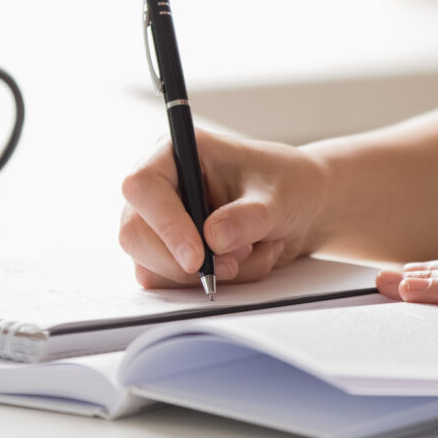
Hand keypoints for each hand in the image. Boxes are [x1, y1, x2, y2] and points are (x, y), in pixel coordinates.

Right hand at [119, 129, 328, 288]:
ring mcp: (160, 223)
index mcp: (176, 154)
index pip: (143, 188)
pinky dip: (214, 282)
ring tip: (251, 252)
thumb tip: (213, 239)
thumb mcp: (277, 198)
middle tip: (232, 265)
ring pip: (152, 266)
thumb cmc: (287, 185)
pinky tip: (245, 261)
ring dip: (207, 273)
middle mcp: (160, 188)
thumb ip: (247, 217)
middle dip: (184, 262)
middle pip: (135, 234)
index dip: (164, 225)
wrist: (302, 207)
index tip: (197, 257)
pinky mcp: (169, 253)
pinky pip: (172, 283)